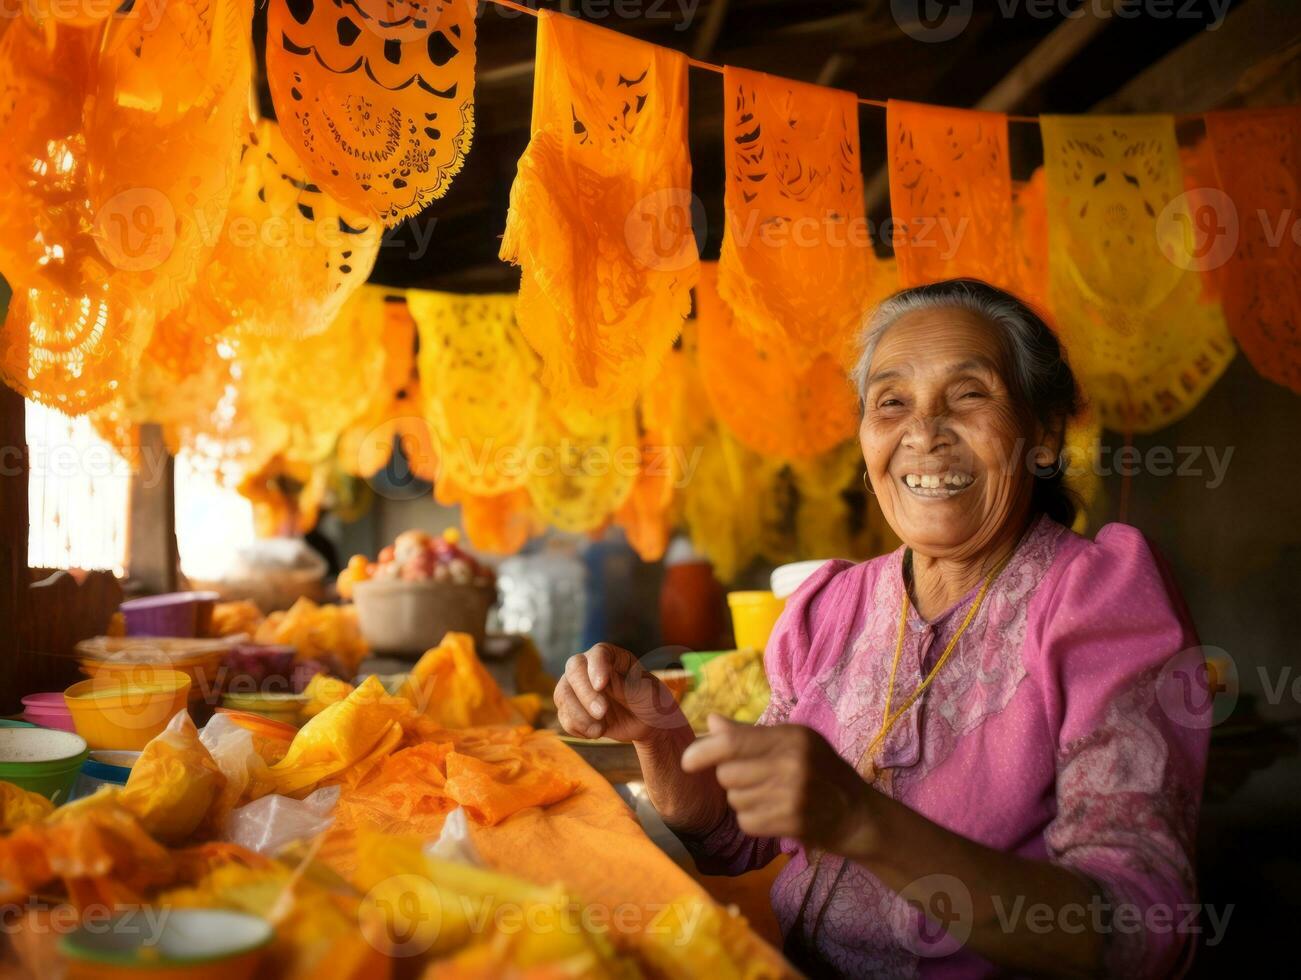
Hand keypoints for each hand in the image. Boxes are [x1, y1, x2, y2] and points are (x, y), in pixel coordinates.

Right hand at [553, 643, 686, 744]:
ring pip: (562, 694)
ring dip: (579, 715)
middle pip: (574, 670)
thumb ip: (626, 686)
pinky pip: (563, 716)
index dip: (597, 667)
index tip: (601, 685)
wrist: (646, 724)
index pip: (599, 653)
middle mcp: (589, 667)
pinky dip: (578, 728)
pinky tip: (596, 732)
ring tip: (600, 730)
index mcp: (612, 657)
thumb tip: (599, 684)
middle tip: (602, 712)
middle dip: (585, 694)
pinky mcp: (571, 708)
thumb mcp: (647, 693)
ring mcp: (577, 687)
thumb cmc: (650, 701)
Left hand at [680, 715, 880, 855]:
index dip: (702, 752)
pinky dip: (753, 820)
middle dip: (731, 777)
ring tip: (770, 795)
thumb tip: (711, 722)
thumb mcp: (794, 741)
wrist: (858, 815)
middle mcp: (792, 765)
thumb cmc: (822, 771)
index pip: (732, 743)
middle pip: (727, 774)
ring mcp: (792, 797)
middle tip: (755, 777)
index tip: (687, 761)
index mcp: (791, 738)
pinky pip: (746, 822)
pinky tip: (774, 813)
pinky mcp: (791, 824)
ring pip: (734, 799)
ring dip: (743, 799)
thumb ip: (750, 734)